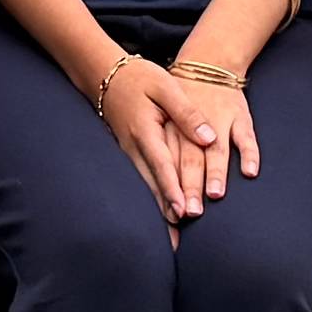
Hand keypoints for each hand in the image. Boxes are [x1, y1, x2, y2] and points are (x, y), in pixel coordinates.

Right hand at [90, 50, 234, 221]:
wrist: (103, 73)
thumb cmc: (139, 77)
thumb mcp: (166, 86)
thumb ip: (187, 113)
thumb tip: (208, 138)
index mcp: (145, 130)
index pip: (162, 164)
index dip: (172, 189)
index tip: (183, 210)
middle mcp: (133, 146)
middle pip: (151, 184)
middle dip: (166, 211)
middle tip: (179, 239)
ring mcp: (128, 151)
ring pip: (144, 186)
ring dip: (158, 211)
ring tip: (172, 237)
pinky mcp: (128, 152)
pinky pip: (140, 180)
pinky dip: (151, 198)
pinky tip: (160, 213)